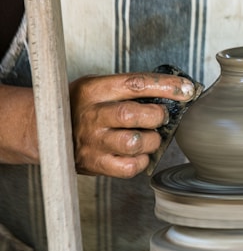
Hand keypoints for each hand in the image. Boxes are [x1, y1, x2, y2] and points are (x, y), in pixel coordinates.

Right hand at [69, 72, 194, 177]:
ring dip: (152, 140)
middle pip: (133, 114)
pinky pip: (130, 166)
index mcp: (95, 90)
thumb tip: (173, 92)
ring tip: (150, 137)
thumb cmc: (82, 107)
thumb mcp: (98, 87)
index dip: (166, 86)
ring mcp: (94, 141)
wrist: (47, 131)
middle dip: (157, 116)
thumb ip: (129, 89)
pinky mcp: (96, 163)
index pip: (136, 84)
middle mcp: (93, 115)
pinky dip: (142, 160)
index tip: (187, 89)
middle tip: (161, 116)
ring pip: (134, 142)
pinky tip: (140, 153)